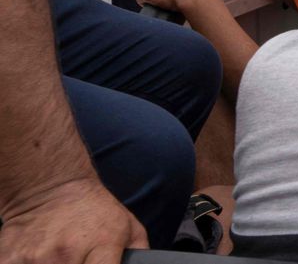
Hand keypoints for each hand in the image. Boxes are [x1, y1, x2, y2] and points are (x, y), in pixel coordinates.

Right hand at [0, 175, 147, 263]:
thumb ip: (138, 256)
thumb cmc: (94, 211)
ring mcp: (36, 258)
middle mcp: (68, 252)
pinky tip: (38, 260)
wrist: (49, 186)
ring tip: (58, 260)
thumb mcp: (128, 226)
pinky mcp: (9, 261)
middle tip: (77, 262)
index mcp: (102, 244)